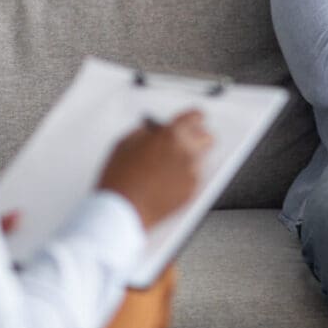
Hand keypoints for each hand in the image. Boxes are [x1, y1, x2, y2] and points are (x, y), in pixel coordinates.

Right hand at [97, 111, 213, 229]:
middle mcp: (186, 151)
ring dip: (188, 160)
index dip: (193, 118)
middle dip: (198, 138)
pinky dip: (184, 179)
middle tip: (188, 142)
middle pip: (207, 138)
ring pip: (200, 160)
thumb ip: (145, 132)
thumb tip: (155, 130)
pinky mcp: (191, 192)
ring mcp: (191, 173)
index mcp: (170, 135)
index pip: (195, 117)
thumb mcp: (125, 143)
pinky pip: (193, 179)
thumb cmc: (119, 179)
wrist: (121, 211)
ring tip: (168, 168)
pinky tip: (166, 183)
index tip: (193, 120)